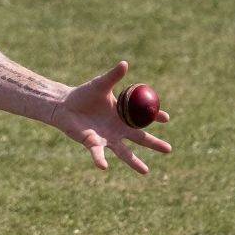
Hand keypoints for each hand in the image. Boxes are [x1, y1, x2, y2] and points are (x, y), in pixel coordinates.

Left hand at [50, 60, 171, 173]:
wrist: (65, 105)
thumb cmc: (84, 94)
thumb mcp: (100, 85)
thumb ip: (113, 76)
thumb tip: (124, 63)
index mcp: (123, 115)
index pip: (144, 118)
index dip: (155, 117)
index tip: (166, 118)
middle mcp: (118, 129)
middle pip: (140, 138)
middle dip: (154, 144)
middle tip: (169, 149)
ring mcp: (107, 138)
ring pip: (124, 152)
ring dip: (134, 162)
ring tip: (146, 171)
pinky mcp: (93, 143)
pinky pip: (97, 153)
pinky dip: (100, 160)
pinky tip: (103, 167)